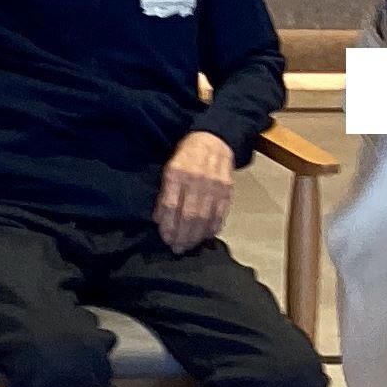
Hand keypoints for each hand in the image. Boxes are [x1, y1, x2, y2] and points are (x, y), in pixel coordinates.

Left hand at [154, 131, 235, 253]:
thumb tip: (159, 218)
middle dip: (182, 235)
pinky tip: (206, 236)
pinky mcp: (227, 188)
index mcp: (176, 173)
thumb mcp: (169, 166)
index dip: (167, 225)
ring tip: (189, 245)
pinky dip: (213, 227)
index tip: (165, 238)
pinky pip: (220, 212)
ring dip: (196, 235)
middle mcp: (195, 179)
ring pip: (204, 217)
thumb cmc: (186, 154)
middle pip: (188, 215)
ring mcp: (213, 185)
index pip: (170, 205)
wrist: (213, 138)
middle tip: (177, 248)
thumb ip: (166, 190)